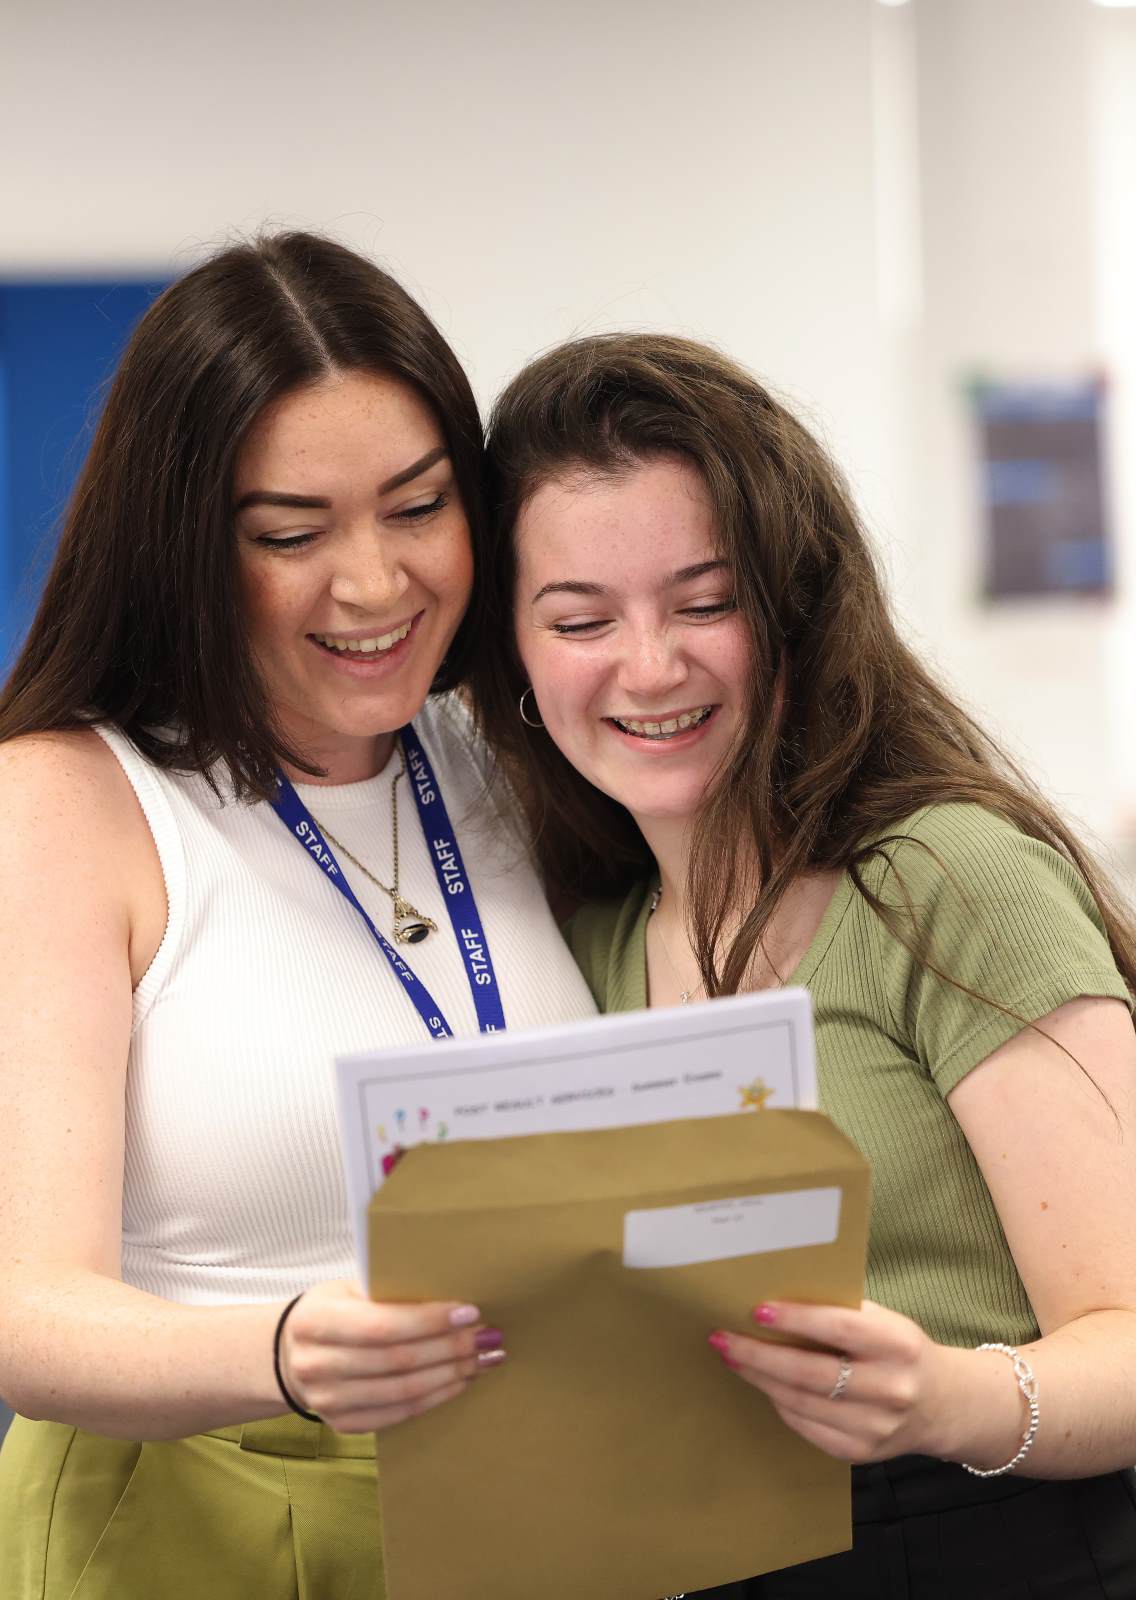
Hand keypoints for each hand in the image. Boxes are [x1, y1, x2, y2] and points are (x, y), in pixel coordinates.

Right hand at [279, 1279, 505, 1432]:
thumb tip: (454, 1296)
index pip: (382, 1325)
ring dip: (452, 1374)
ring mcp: (327, 1401)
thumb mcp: (352, 1289)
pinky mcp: (343, 1424)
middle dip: (451, 1348)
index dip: (430, 1321)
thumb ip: (391, 1291)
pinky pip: (400, 1414)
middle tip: (489, 1337)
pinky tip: (460, 1380)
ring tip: (484, 1359)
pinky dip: (436, 1397)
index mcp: (316, 1321)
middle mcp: (316, 1364)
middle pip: (399, 1361)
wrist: (292, 1353)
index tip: (470, 1312)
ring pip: (404, 1391)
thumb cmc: (335, 1310)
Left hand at [708, 1299, 953, 1463]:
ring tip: (734, 1358)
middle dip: (759, 1355)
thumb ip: (840, 1313)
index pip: (838, 1328)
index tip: (756, 1310)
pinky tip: (765, 1385)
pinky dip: (780, 1404)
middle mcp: (890, 1388)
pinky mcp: (862, 1453)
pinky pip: (807, 1427)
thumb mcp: (883, 1322)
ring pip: (802, 1403)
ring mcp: (876, 1427)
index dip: (795, 1319)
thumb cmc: (899, 1349)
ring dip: (761, 1379)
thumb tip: (776, 1299)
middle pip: (810, 1373)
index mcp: (897, 1344)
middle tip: (723, 1339)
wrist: (942, 1404)